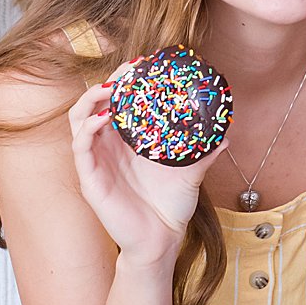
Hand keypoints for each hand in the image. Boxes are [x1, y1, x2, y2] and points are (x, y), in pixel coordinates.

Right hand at [67, 73, 221, 268]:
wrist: (161, 240)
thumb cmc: (170, 206)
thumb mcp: (191, 172)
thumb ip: (205, 152)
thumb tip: (227, 134)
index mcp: (127, 141)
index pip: (117, 103)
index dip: (124, 82)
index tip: (141, 64)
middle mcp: (108, 147)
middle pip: (94, 104)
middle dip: (107, 83)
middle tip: (126, 71)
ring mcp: (96, 161)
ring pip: (78, 120)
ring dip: (90, 100)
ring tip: (109, 89)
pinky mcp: (90, 179)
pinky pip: (80, 147)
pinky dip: (88, 129)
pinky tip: (104, 119)